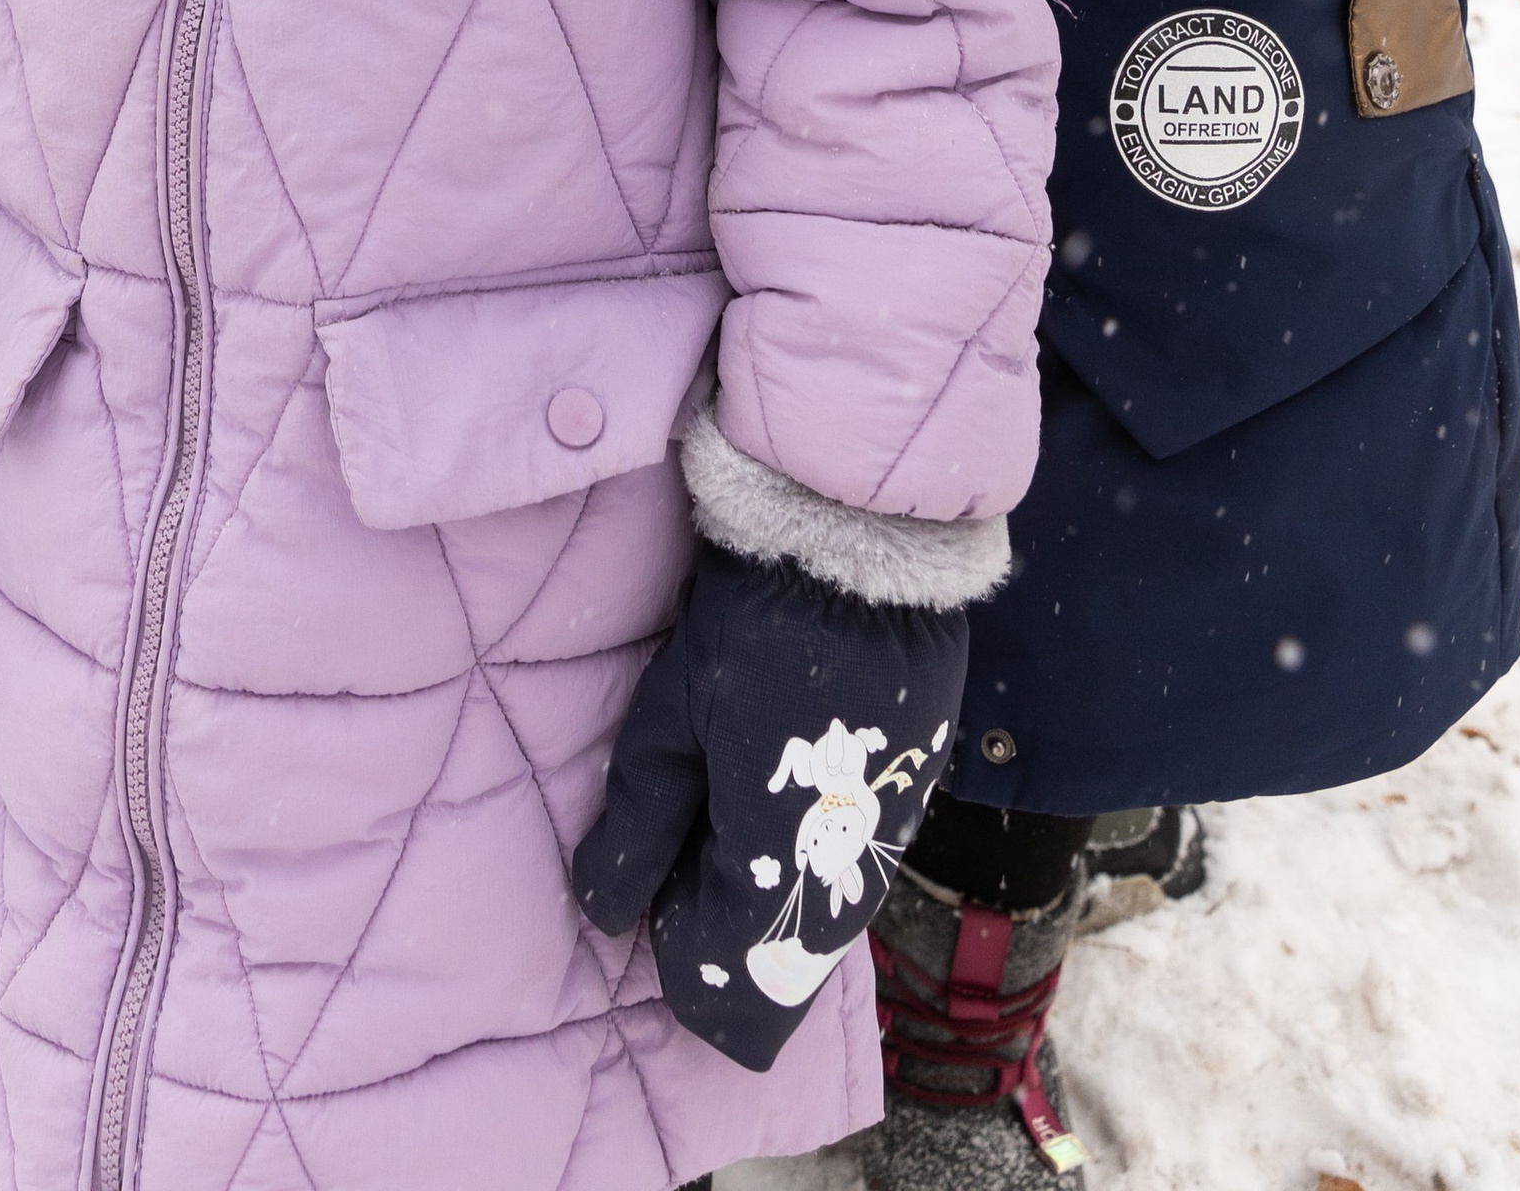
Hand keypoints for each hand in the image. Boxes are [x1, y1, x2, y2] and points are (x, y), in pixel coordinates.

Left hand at [572, 542, 965, 1071]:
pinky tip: (778, 781)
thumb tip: (606, 910)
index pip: (728, 974)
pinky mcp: (913, 782)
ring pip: (823, 904)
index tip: (653, 894)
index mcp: (780, 869)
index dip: (680, 949)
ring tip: (724, 806)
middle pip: (783, 950)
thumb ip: (639, 827)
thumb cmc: (750, 630)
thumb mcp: (670, 723)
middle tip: (682, 849)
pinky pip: (856, 854)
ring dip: (771, 884)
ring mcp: (891, 828)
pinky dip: (811, 844)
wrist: (857, 545)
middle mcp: (850, 872)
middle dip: (726, 920)